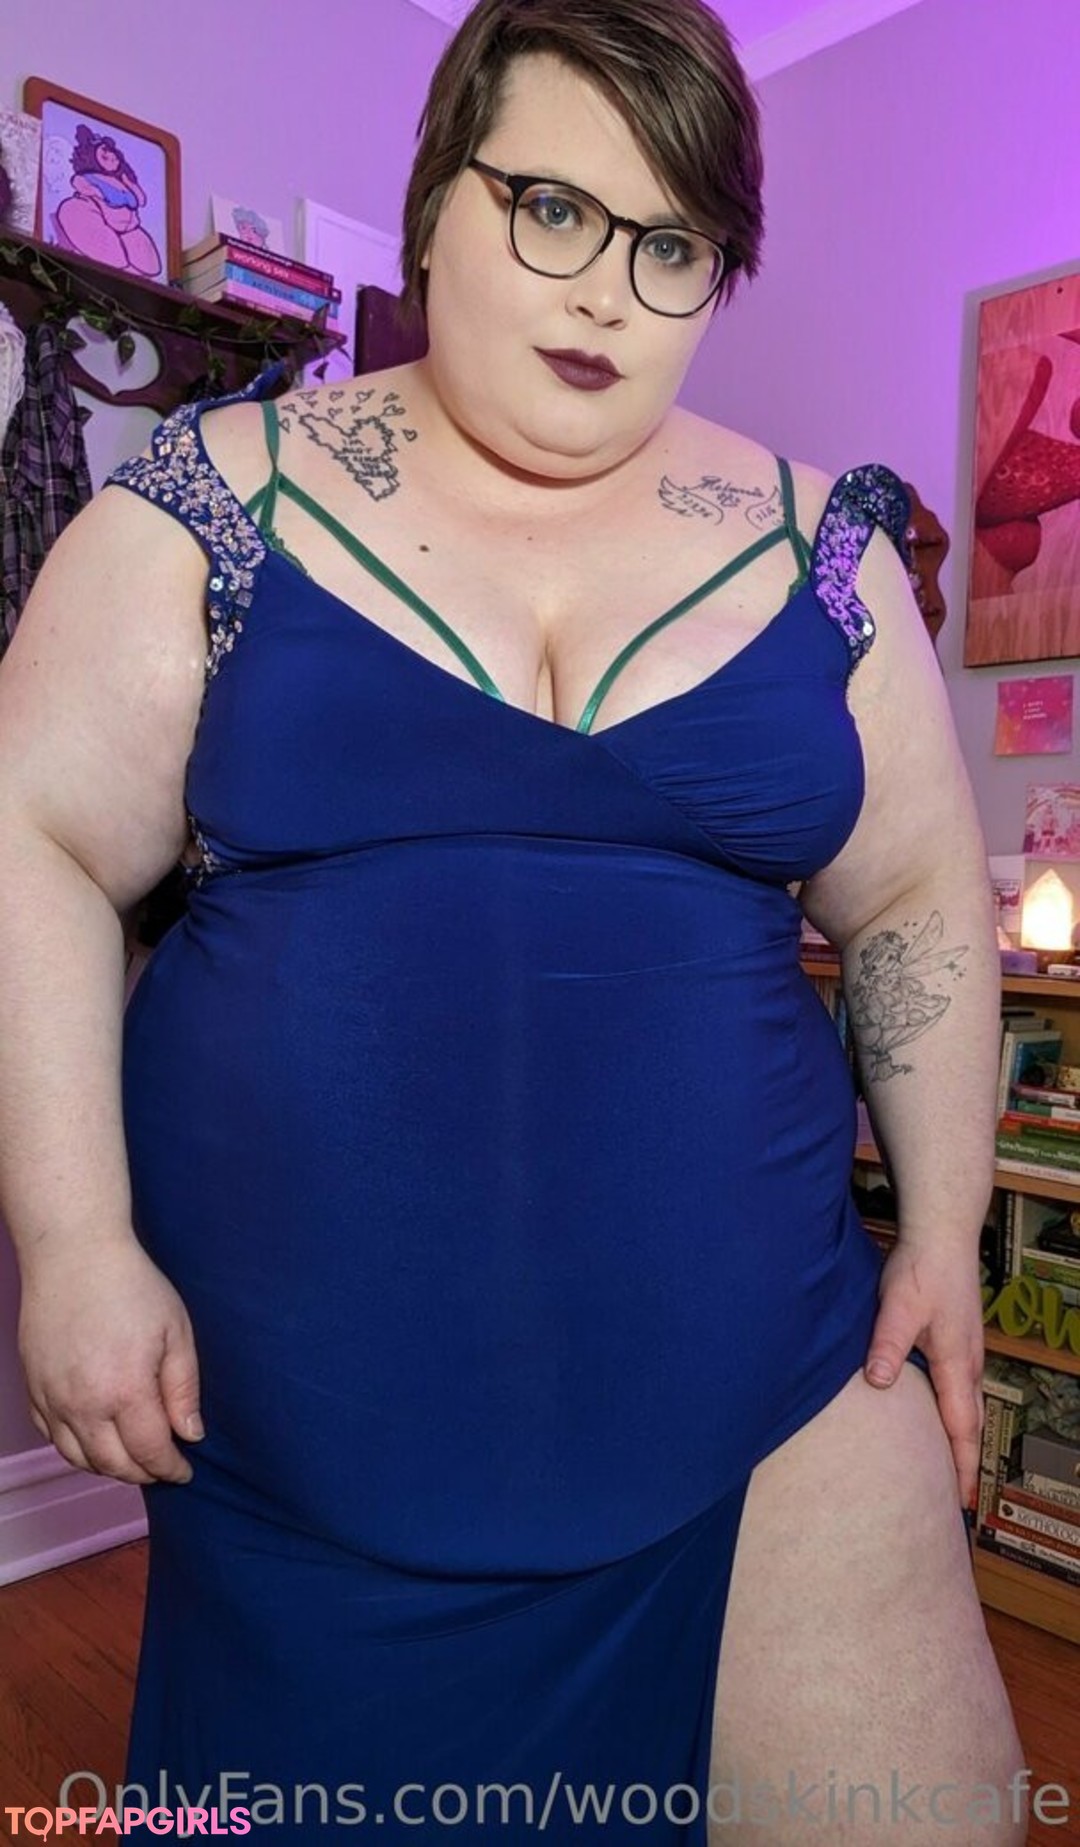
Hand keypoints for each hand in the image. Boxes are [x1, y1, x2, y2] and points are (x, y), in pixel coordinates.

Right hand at [17, 1237, 202, 1484]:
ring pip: (78, 1457)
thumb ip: (183, 1389)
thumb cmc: (131, 1286)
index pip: (150, 1452)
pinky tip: (94, 1437)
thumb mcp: (176, 1331)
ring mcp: (52, 1398)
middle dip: (142, 1473)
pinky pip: (51, 1436)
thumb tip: (190, 1435)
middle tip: (160, 1466)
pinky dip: (74, 1447)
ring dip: (107, 1466)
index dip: (170, 1468)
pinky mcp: (33, 1388)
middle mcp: (83, 1404)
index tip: (183, 1471)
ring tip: (131, 1456)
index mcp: (125, 1391)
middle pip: (113, 1464)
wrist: (74, 1255)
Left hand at [863, 1235, 984, 1507]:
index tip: (962, 1502)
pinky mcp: (959, 1338)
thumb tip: (878, 1382)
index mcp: (957, 1364)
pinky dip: (959, 1411)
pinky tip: (943, 1413)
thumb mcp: (899, 1308)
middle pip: (971, 1423)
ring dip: (963, 1437)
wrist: (943, 1234)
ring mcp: (967, 1350)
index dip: (961, 1466)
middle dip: (967, 1461)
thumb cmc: (921, 1270)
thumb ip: (888, 1344)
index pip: (962, 1427)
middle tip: (961, 1498)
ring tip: (953, 1466)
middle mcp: (969, 1363)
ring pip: (969, 1405)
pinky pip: (963, 1388)